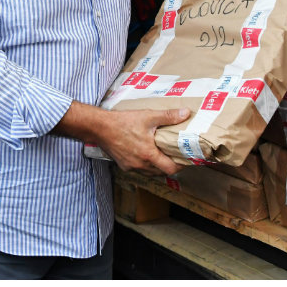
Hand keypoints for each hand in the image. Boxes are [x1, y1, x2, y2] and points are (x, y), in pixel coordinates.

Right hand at [56, 102, 191, 174]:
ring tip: (166, 156)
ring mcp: (131, 166)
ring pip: (150, 173)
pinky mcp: (124, 165)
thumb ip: (169, 116)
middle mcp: (140, 164)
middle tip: (178, 157)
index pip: (170, 169)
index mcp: (149, 154)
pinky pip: (140, 170)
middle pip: (161, 173)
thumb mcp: (149, 117)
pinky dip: (147, 165)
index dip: (181, 166)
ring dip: (159, 167)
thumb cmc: (124, 122)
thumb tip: (186, 113)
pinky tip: (149, 155)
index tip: (187, 160)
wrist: (100, 127)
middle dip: (171, 166)